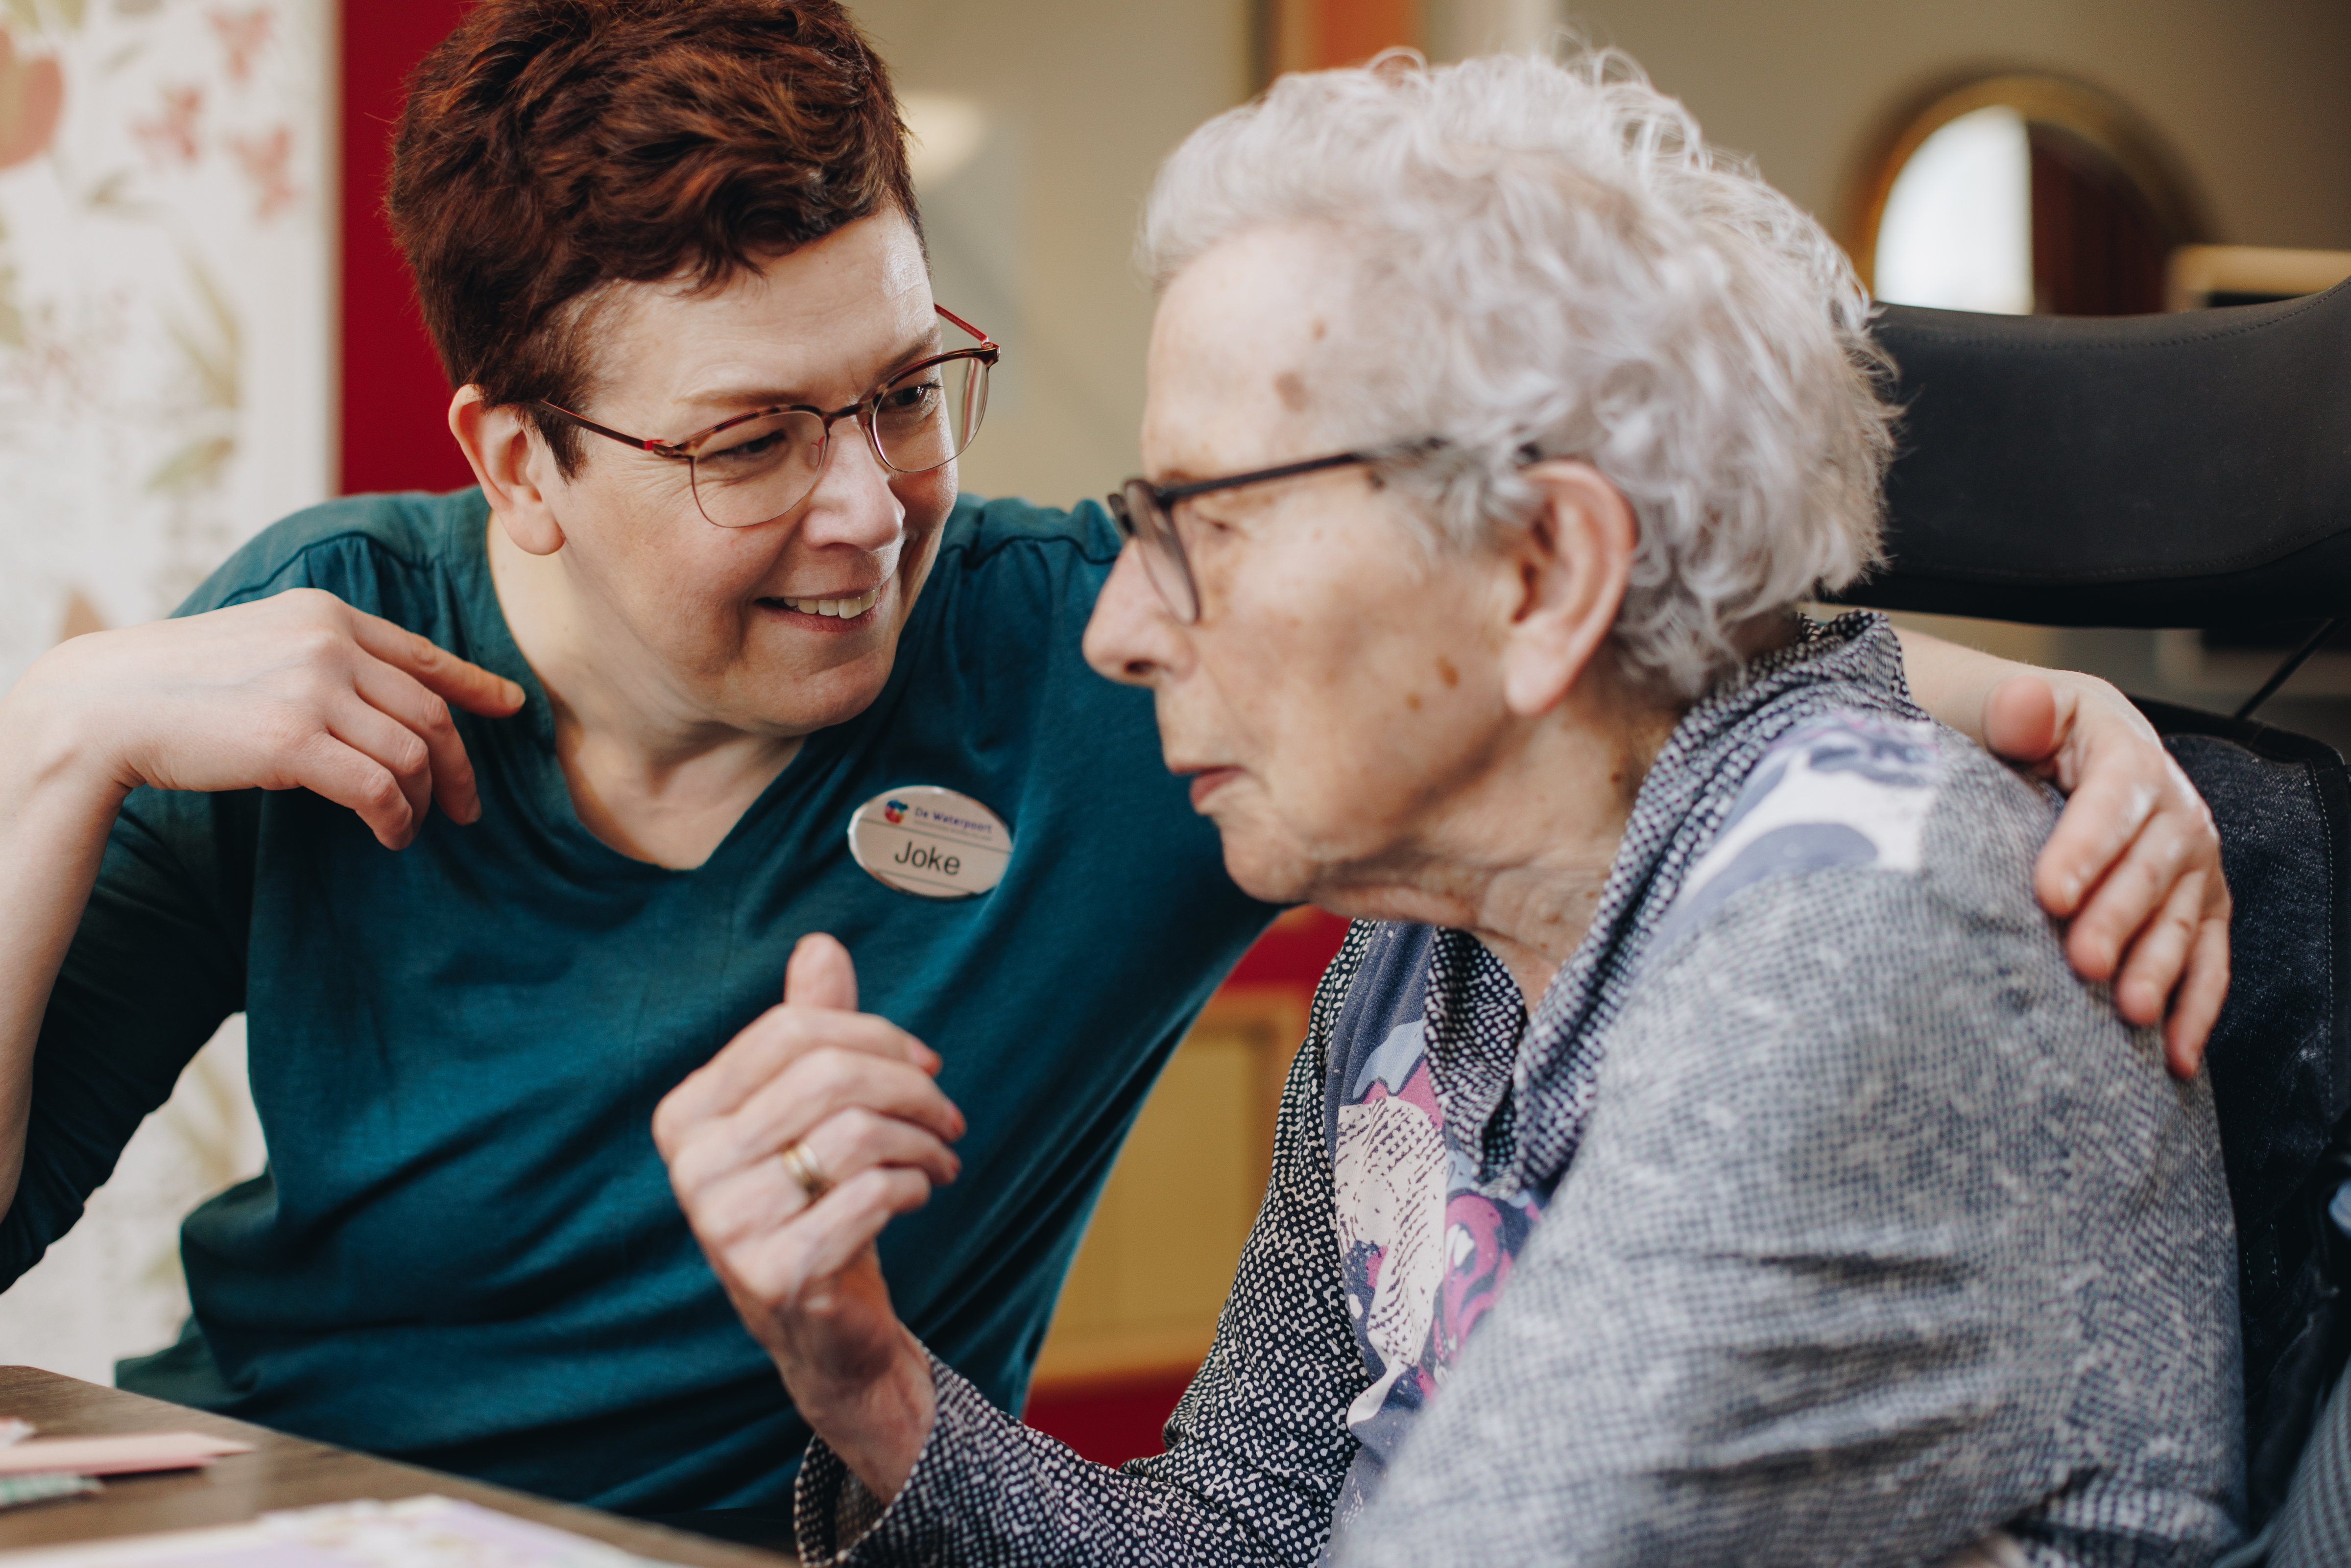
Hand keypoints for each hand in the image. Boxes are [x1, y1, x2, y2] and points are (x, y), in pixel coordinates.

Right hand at [23, 587, 523, 849]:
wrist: (110, 702)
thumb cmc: (184, 684)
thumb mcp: (265, 646)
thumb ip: (324, 660)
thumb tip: (380, 703)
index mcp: (326, 613)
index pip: (422, 654)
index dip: (475, 685)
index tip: (510, 708)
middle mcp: (329, 641)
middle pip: (430, 711)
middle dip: (459, 765)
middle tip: (469, 808)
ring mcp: (313, 687)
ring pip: (414, 753)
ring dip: (426, 800)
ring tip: (413, 828)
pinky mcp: (294, 738)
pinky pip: (380, 787)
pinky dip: (397, 818)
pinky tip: (391, 835)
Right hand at [653, 935, 959, 1500]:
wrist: (825, 1326)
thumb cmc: (816, 1201)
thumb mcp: (810, 1114)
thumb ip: (811, 1032)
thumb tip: (820, 945)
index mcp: (686, 1114)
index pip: (791, 1030)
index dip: (875, 1033)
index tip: (925, 1061)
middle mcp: (692, 1168)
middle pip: (830, 1076)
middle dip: (910, 1086)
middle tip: (946, 1114)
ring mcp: (726, 1226)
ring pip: (857, 1133)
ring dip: (923, 1141)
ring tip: (941, 1157)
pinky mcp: (775, 1275)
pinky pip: (871, 1196)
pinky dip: (914, 1186)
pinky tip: (919, 1195)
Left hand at [1981, 673, 2228, 1078]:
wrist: (2024, 744)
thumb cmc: (1999, 732)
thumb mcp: (1994, 706)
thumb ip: (2008, 708)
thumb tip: (2024, 703)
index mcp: (2119, 746)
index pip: (2113, 796)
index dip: (2085, 845)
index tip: (2048, 892)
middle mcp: (2169, 801)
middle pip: (2150, 864)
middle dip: (2117, 918)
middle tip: (2080, 961)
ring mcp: (2190, 857)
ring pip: (2180, 917)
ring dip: (2158, 968)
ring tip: (2129, 1011)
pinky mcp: (2198, 903)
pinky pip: (2207, 957)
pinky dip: (2195, 1007)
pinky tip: (2175, 1053)